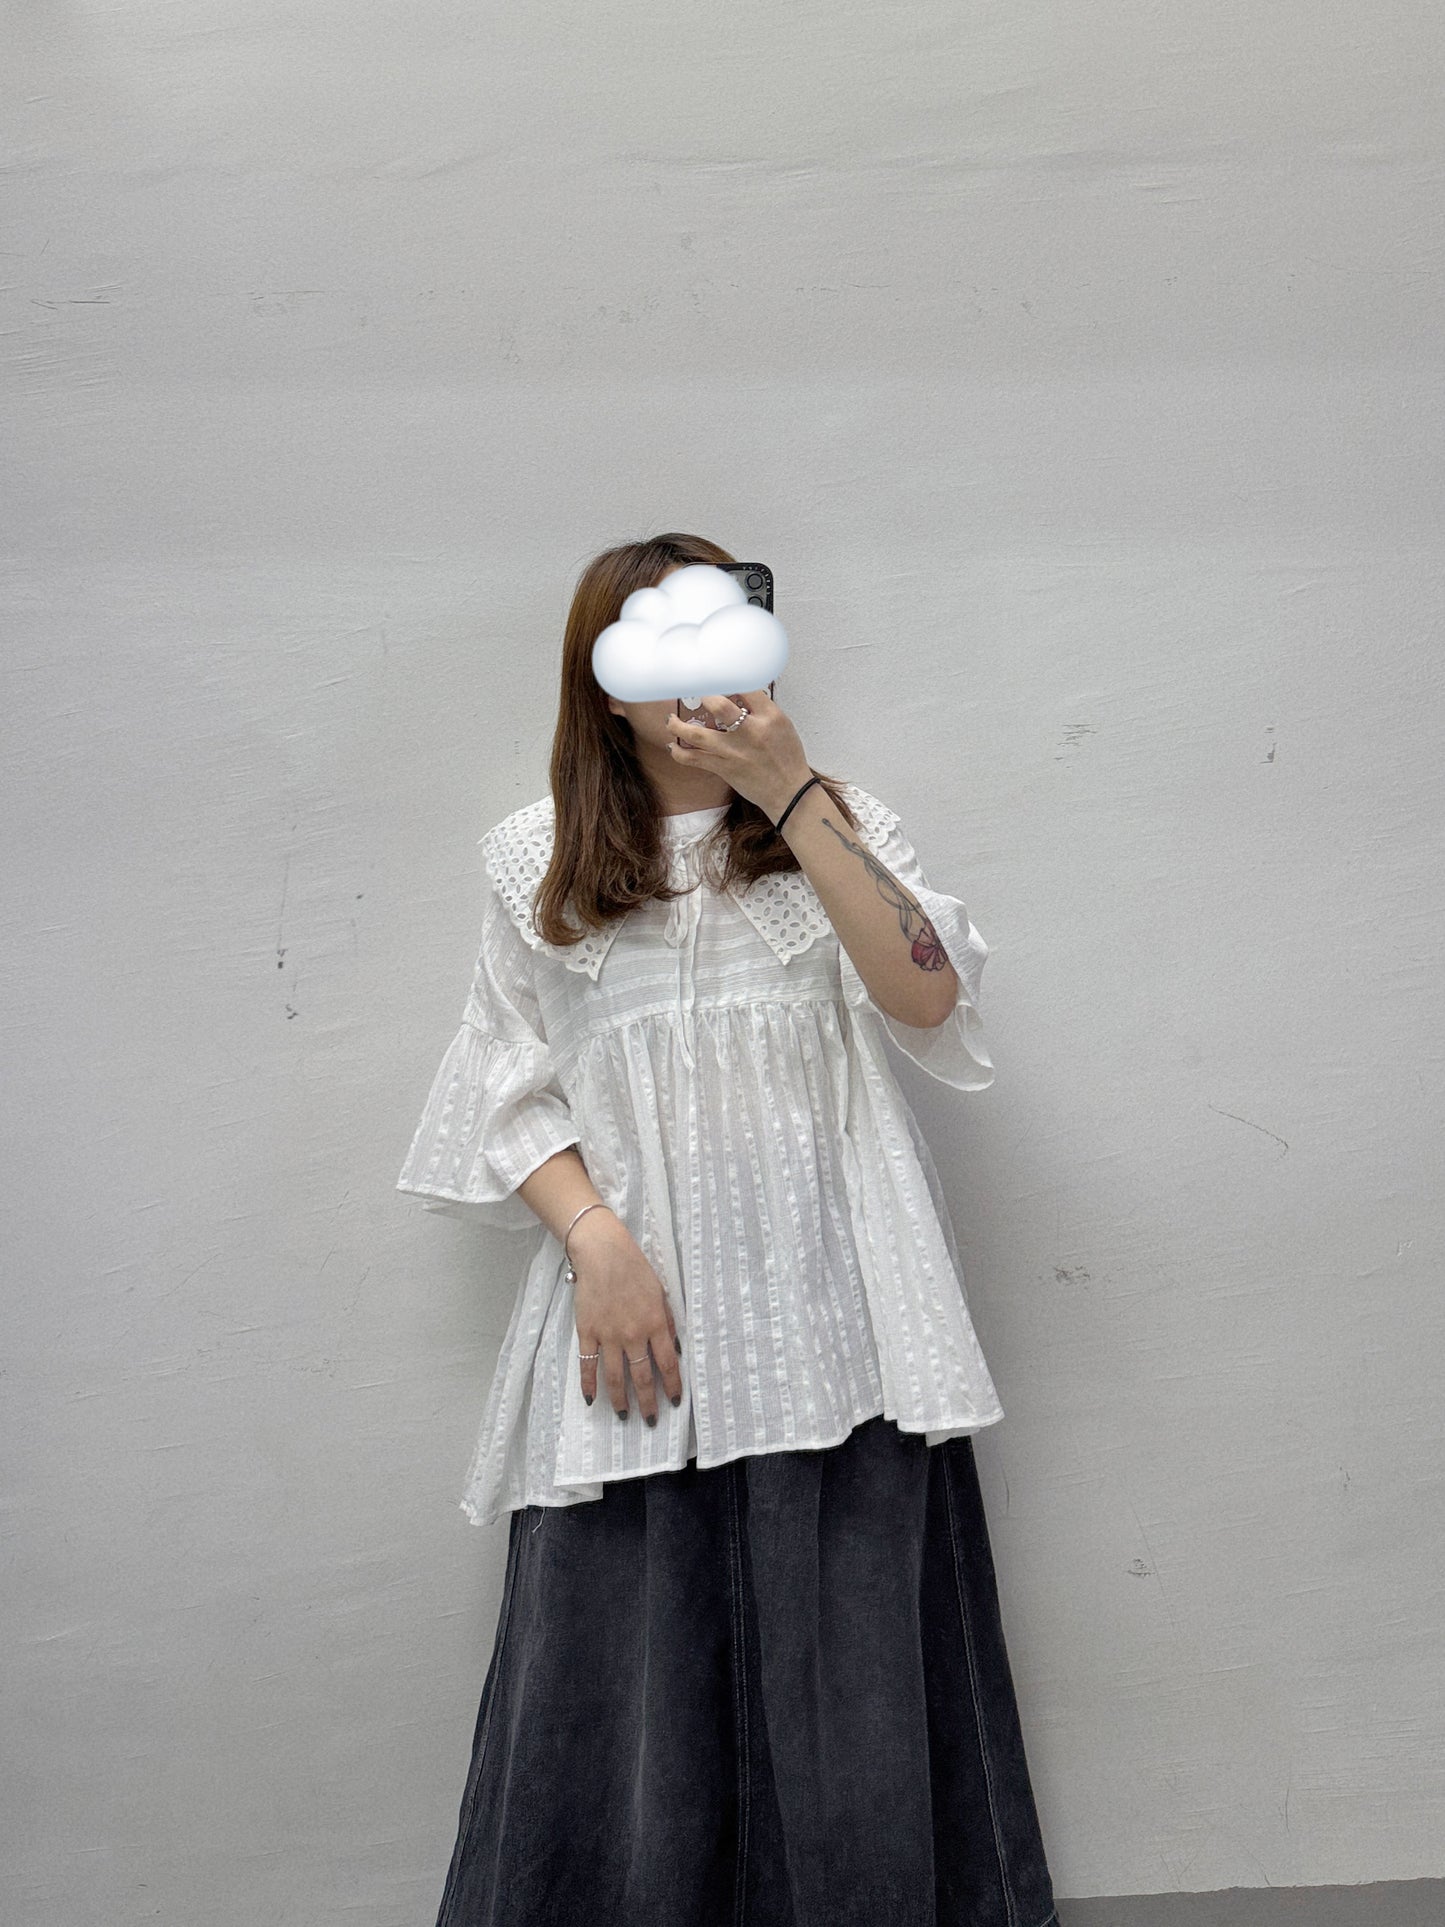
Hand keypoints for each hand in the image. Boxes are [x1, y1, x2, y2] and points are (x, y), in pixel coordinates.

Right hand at [570, 1213, 683, 1424]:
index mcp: (655, 1324)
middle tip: (650, 1419)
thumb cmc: (635, 1269)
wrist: (603, 1253)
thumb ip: (667, 1322)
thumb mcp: (661, 1293)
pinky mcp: (587, 1332)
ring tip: (623, 1415)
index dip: (671, 1386)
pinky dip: (588, 1384)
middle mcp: (633, 1334)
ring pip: (615, 1376)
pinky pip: (587, 1364)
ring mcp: (608, 1335)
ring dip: (620, 1399)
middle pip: (641, 1376)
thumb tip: (674, 1349)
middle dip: (647, 1401)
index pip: (667, 1364)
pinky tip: (591, 1399)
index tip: (673, 1402)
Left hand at [664, 687, 813, 822]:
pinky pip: (694, 759)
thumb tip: (737, 694)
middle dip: (703, 695)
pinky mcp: (724, 768)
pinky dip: (680, 753)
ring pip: (698, 734)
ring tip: (670, 720)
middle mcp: (750, 732)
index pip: (745, 687)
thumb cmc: (786, 758)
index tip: (715, 677)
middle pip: (719, 706)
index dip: (726, 680)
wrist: (789, 791)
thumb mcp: (782, 725)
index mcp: (770, 717)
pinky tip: (673, 746)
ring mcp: (734, 751)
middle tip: (691, 691)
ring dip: (678, 725)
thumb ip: (761, 708)